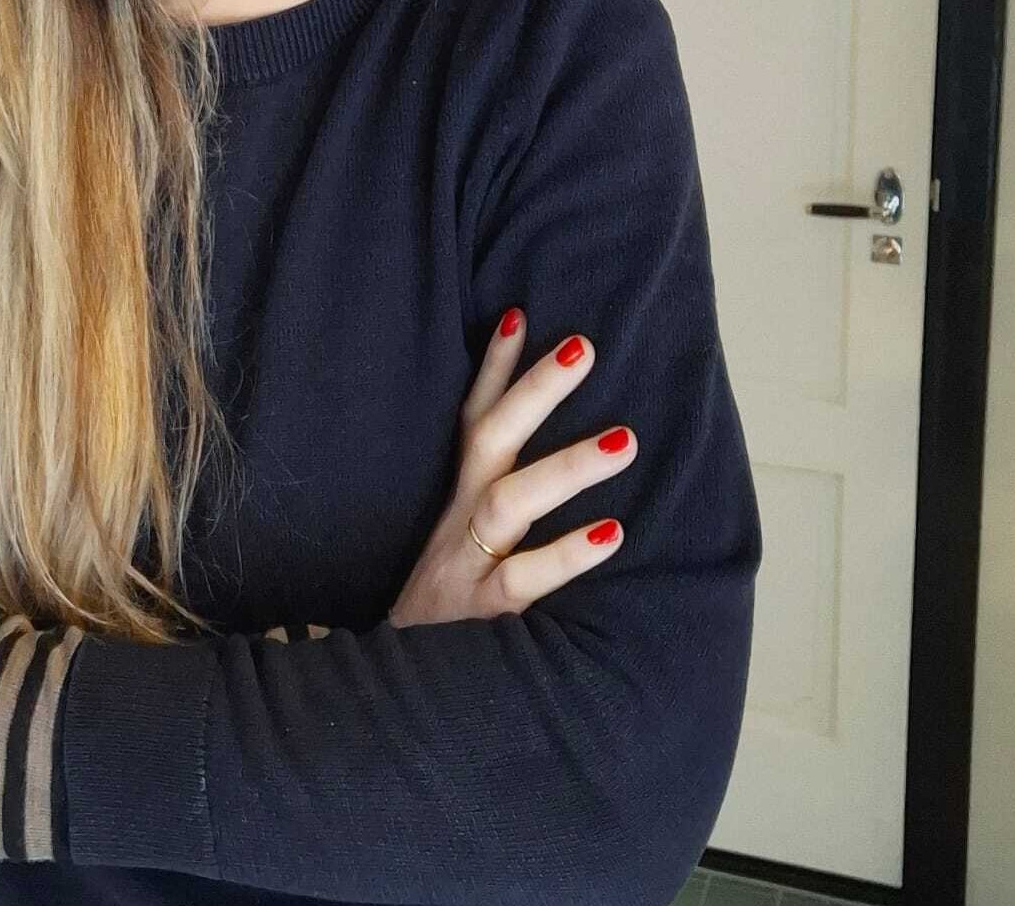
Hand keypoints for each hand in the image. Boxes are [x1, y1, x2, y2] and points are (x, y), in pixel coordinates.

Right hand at [386, 308, 635, 627]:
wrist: (389, 701)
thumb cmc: (446, 615)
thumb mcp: (458, 548)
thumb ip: (497, 502)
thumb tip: (542, 461)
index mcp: (456, 502)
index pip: (472, 421)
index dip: (494, 370)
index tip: (520, 313)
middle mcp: (457, 523)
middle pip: (489, 440)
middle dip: (534, 390)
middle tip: (585, 346)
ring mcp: (466, 566)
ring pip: (509, 503)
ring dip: (566, 466)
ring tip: (625, 440)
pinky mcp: (483, 618)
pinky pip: (523, 580)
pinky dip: (564, 556)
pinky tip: (611, 535)